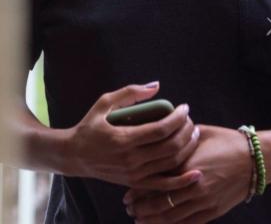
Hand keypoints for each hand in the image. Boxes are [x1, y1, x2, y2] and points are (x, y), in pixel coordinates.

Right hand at [63, 82, 199, 186]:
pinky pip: (163, 184)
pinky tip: (196, 173)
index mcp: (123, 139)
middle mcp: (130, 159)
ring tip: (193, 134)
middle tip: (190, 120)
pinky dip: (182, 181)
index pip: (161, 129)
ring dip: (188, 147)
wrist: (74, 156)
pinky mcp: (134, 183)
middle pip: (170, 146)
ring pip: (171, 163)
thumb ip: (130, 93)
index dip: (179, 117)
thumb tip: (157, 86)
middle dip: (187, 131)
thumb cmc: (90, 126)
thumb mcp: (104, 103)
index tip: (185, 108)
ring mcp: (133, 174)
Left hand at [123, 125, 253, 223]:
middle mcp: (192, 185)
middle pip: (158, 202)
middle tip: (130, 207)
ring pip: (169, 217)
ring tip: (139, 219)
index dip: (138, 189)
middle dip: (140, 207)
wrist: (256, 159)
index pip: (154, 181)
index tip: (127, 192)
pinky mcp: (212, 210)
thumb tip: (160, 135)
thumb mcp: (201, 134)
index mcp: (187, 164)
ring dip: (151, 220)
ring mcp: (203, 200)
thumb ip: (178, 139)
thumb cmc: (228, 142)